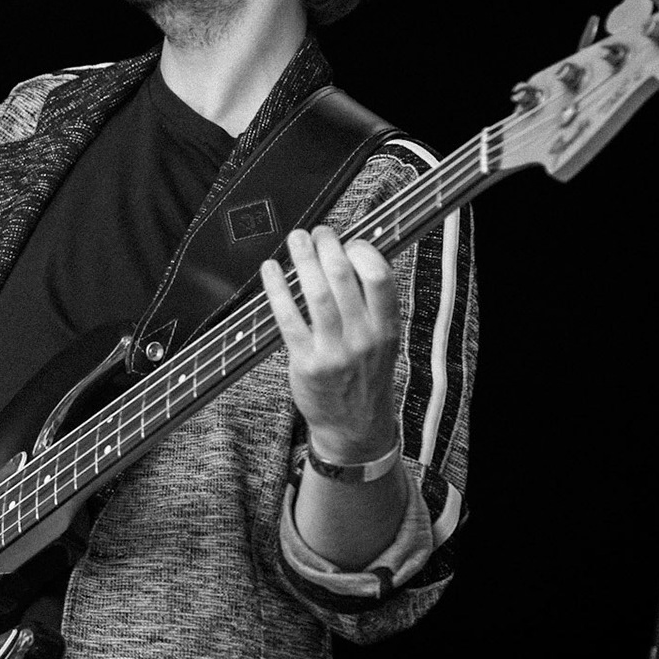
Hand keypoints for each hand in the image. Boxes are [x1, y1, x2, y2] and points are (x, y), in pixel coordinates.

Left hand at [259, 227, 400, 459]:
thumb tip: (348, 256)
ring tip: (295, 240)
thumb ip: (371, 305)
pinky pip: (288, 317)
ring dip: (302, 259)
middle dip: (326, 245)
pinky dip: (277, 288)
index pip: (379, 277)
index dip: (361, 251)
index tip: (348, 241)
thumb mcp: (383, 341)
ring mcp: (335, 352)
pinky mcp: (306, 363)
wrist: (354, 426)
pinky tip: (270, 271)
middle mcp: (364, 338)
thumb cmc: (364, 375)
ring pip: (315, 293)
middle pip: (343, 277)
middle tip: (317, 232)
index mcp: (387, 328)